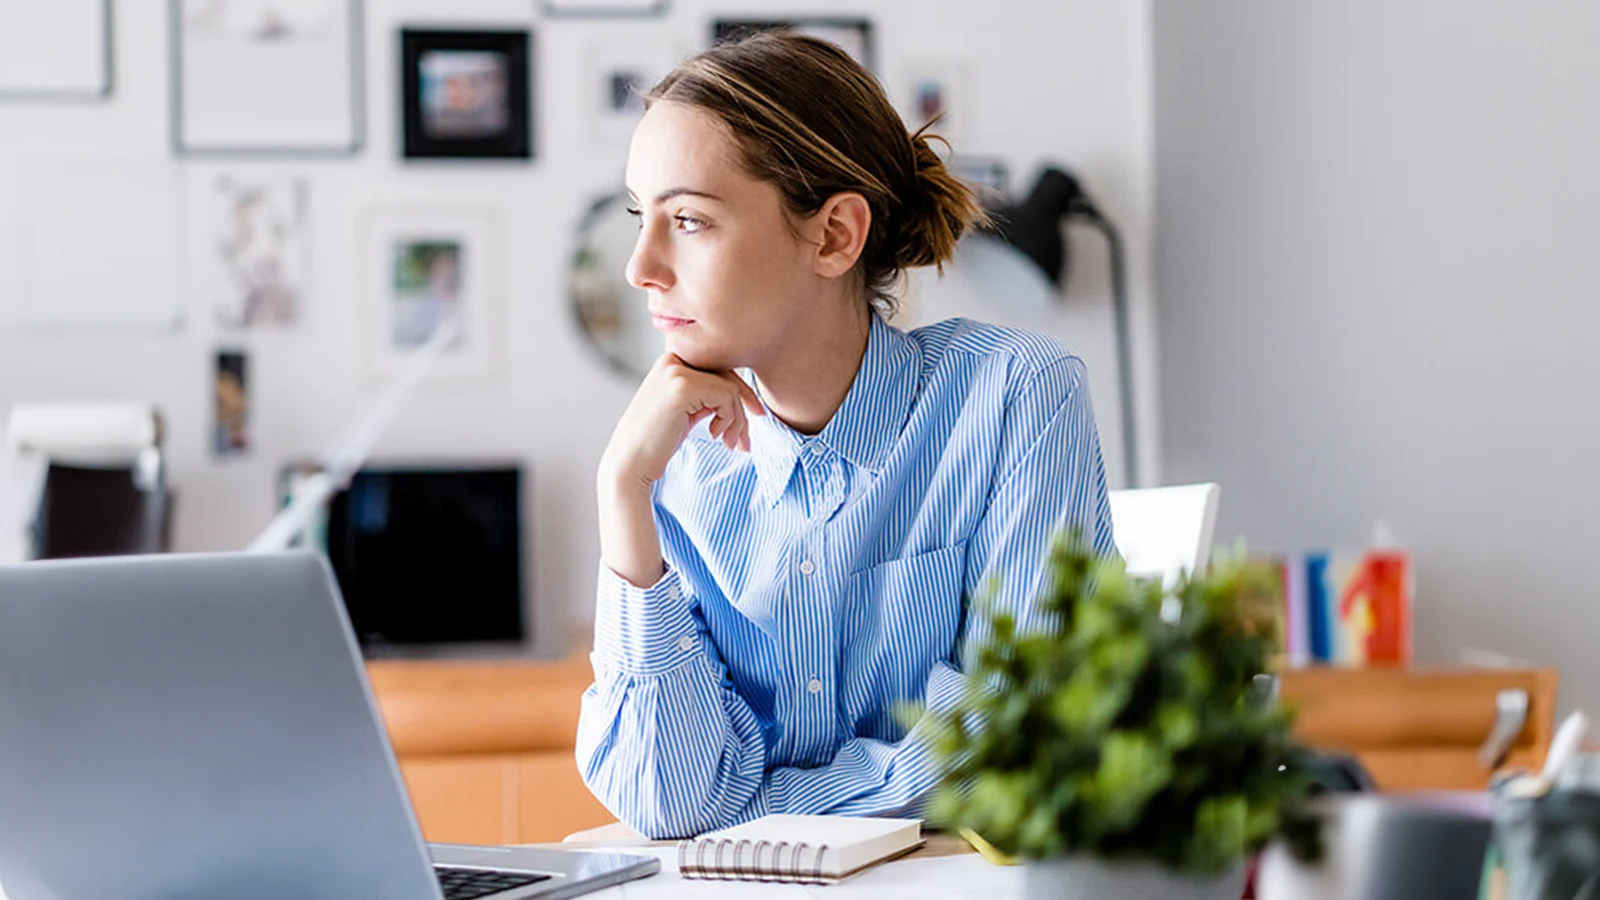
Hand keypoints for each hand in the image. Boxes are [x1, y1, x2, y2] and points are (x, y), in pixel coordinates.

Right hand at [599, 353, 765, 490]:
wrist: (630, 464)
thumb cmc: (657, 443)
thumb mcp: (686, 410)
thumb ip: (706, 395)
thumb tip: (744, 393)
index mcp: (671, 361)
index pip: (719, 368)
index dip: (741, 392)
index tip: (755, 415)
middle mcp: (672, 359)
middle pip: (727, 375)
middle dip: (744, 407)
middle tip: (745, 439)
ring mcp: (676, 371)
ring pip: (731, 388)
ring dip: (738, 420)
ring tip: (730, 443)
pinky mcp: (683, 387)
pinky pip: (727, 397)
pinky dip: (729, 420)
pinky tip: (714, 435)